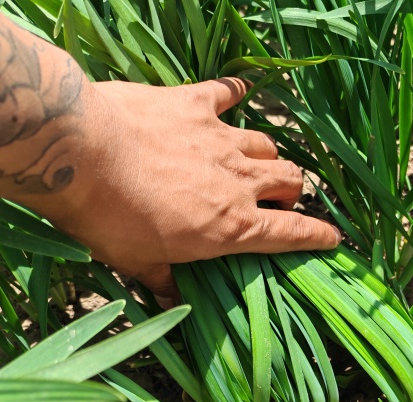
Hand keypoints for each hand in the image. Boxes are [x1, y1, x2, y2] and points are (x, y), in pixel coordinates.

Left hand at [47, 78, 340, 304]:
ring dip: (267, 157)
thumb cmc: (108, 217)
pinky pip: (227, 93)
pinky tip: (238, 90)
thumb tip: (174, 301)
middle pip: (290, 181)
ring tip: (255, 163)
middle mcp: (239, 181)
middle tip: (277, 201)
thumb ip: (163, 280)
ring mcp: (220, 139)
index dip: (317, 236)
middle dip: (291, 193)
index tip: (333, 237)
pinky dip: (235, 93)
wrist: (79, 152)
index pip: (291, 233)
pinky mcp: (196, 105)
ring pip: (266, 145)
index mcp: (231, 227)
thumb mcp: (136, 262)